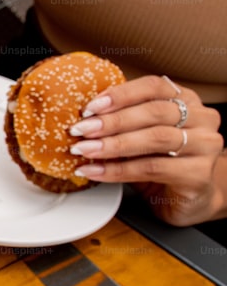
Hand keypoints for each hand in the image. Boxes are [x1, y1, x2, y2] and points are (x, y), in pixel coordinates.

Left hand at [68, 76, 225, 225]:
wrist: (187, 198)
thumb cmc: (160, 161)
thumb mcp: (139, 135)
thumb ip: (121, 121)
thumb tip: (82, 117)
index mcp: (185, 99)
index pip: (153, 86)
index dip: (120, 94)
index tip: (89, 107)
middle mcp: (202, 118)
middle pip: (154, 112)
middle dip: (112, 121)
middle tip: (80, 130)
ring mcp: (205, 145)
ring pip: (154, 138)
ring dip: (113, 145)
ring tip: (84, 150)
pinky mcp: (200, 174)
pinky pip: (153, 168)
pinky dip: (118, 170)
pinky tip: (95, 171)